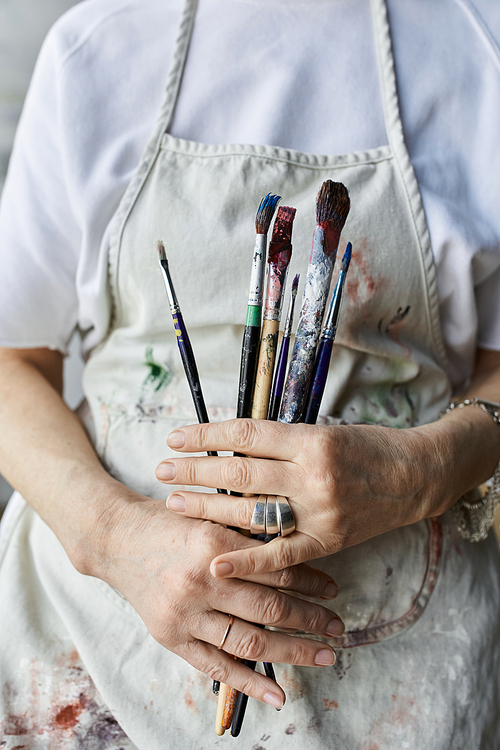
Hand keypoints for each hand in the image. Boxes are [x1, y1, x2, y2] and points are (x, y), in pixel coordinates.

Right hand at [98, 492, 344, 707]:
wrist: (116, 538)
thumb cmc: (169, 522)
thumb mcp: (210, 515)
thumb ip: (247, 536)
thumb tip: (299, 552)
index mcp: (214, 543)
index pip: (276, 567)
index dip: (310, 580)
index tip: (332, 589)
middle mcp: (201, 580)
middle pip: (270, 607)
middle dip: (311, 619)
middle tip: (338, 627)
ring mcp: (184, 613)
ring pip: (250, 640)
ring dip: (293, 650)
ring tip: (323, 654)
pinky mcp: (170, 636)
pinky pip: (215, 666)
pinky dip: (249, 683)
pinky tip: (278, 693)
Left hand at [156, 418, 442, 577]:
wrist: (417, 475)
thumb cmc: (369, 447)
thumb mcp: (326, 431)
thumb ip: (283, 442)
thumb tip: (233, 446)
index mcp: (311, 440)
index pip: (246, 435)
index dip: (207, 436)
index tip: (176, 437)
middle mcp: (312, 475)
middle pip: (241, 472)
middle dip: (196, 471)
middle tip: (162, 470)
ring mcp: (320, 511)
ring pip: (253, 511)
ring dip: (209, 508)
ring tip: (175, 503)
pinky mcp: (328, 540)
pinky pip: (281, 555)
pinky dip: (248, 560)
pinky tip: (216, 561)